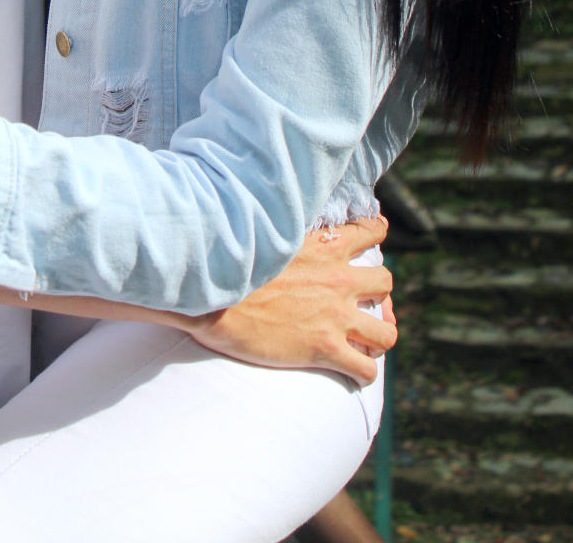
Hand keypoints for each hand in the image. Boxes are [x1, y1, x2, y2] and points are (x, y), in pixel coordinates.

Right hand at [187, 215, 395, 386]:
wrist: (212, 297)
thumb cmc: (232, 264)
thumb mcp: (269, 234)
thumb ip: (289, 229)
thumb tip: (287, 226)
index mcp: (324, 246)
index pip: (371, 230)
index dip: (376, 234)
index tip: (373, 240)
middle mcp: (338, 279)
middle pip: (385, 282)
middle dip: (379, 293)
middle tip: (364, 302)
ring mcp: (335, 316)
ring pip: (386, 333)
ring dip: (379, 337)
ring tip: (364, 342)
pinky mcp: (325, 349)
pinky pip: (366, 370)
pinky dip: (363, 372)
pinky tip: (350, 371)